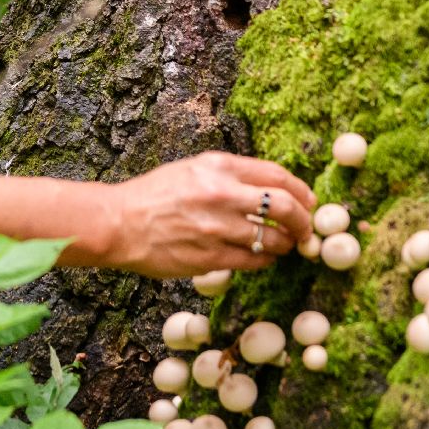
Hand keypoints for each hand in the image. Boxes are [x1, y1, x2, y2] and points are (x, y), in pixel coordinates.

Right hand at [104, 151, 317, 277]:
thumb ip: (230, 175)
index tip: (308, 202)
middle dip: (303, 221)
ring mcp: (217, 228)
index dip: (301, 190)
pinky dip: (264, 260)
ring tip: (282, 246)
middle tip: (305, 231)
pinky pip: (253, 261)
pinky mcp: (211, 257)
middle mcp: (222, 194)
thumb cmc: (155, 195)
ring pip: (272, 238)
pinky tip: (261, 258)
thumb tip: (269, 188)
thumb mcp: (193, 169)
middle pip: (283, 206)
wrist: (120, 223)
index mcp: (219, 166)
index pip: (276, 175)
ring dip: (284, 245)